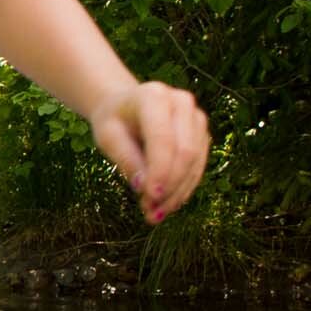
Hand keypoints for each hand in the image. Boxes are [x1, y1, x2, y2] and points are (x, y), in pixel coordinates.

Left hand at [89, 81, 210, 223]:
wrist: (126, 107)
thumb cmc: (114, 121)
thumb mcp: (108, 137)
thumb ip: (126, 159)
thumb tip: (144, 188)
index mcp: (154, 96)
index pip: (163, 138)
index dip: (160, 170)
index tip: (151, 198)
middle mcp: (181, 102)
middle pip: (185, 151)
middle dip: (170, 186)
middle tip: (150, 213)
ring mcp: (196, 117)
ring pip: (194, 163)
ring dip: (177, 193)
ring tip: (154, 214)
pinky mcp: (201, 134)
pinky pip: (198, 166)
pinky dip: (183, 189)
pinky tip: (167, 205)